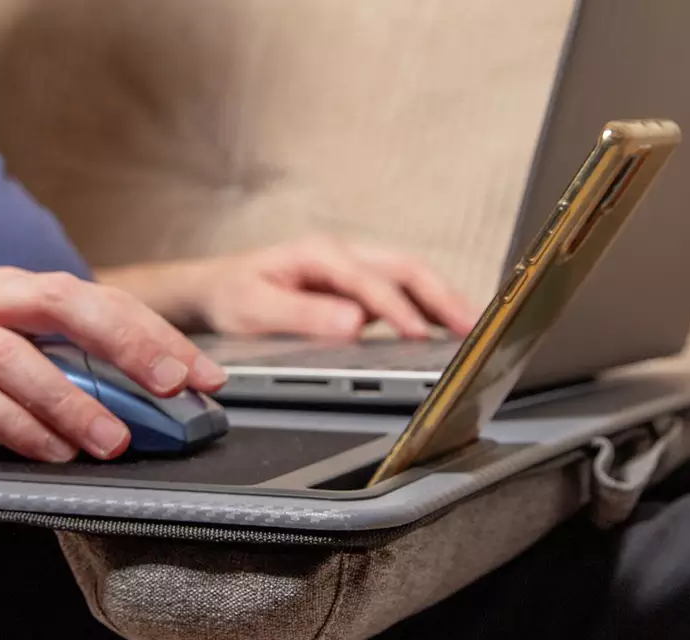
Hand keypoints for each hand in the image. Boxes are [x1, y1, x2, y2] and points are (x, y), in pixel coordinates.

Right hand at [0, 268, 227, 461]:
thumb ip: (51, 372)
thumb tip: (132, 411)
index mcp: (7, 291)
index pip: (95, 299)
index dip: (155, 333)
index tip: (206, 372)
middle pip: (64, 303)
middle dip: (129, 342)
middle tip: (177, 385)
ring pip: (15, 357)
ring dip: (72, 401)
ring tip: (115, 441)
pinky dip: (13, 425)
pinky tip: (48, 452)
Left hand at [99, 235, 479, 340]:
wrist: (215, 289)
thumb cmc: (232, 297)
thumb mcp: (255, 310)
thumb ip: (303, 316)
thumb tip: (352, 324)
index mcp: (318, 253)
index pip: (370, 281)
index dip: (396, 309)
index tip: (418, 336)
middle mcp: (342, 254)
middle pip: (406, 268)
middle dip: (441, 296)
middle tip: (471, 328)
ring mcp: (353, 269)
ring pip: (411, 276)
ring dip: (444, 300)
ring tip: (474, 329)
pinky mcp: (358, 287)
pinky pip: (403, 292)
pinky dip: (430, 308)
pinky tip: (448, 329)